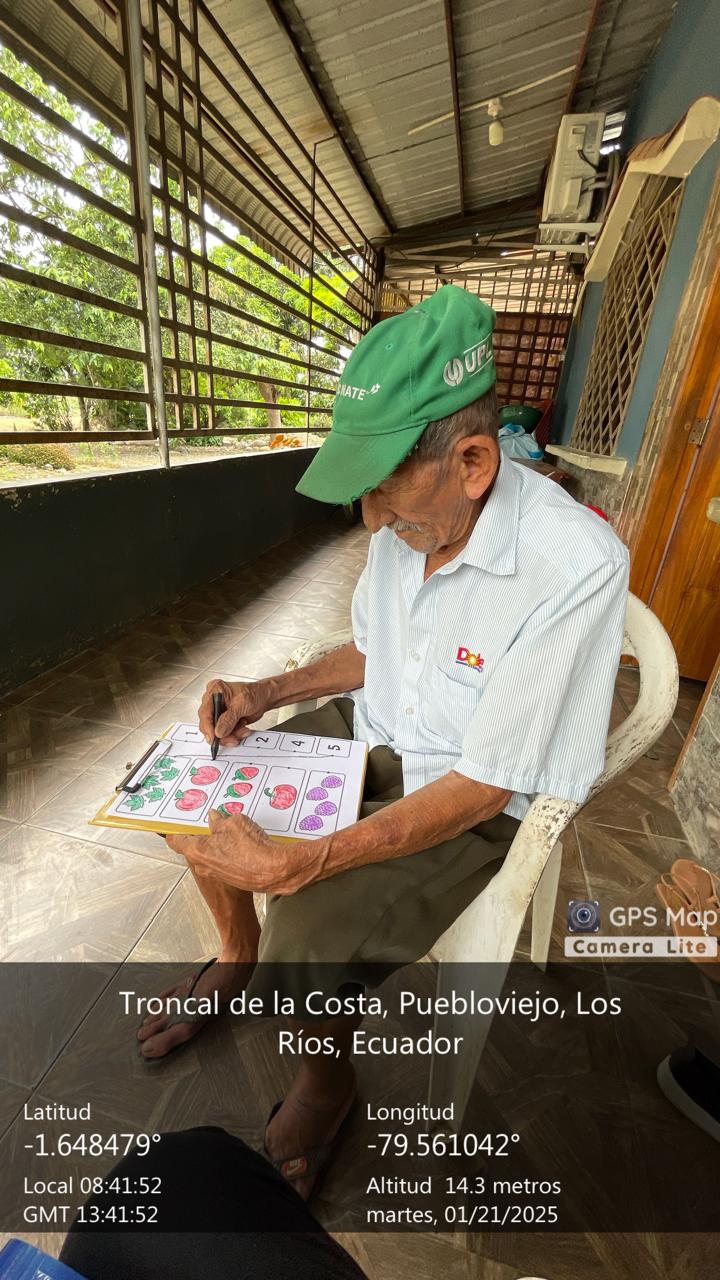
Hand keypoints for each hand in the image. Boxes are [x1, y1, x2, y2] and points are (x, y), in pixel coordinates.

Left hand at [166, 809, 324, 893]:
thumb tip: (214, 818)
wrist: (274, 873)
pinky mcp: (228, 878)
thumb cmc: (252, 848)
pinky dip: (226, 852)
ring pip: (209, 854)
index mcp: (196, 851)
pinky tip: (240, 843)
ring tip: (228, 830)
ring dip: (215, 843)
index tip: (176, 821)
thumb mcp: (235, 824)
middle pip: (193, 846)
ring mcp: (214, 874)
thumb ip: (220, 821)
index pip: (175, 840)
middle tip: (209, 819)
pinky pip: (221, 862)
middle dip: (200, 833)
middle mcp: (201, 865)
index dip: (175, 828)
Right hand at [198, 678, 272, 745]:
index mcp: (214, 690)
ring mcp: (219, 712)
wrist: (265, 698)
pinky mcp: (224, 721)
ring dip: (230, 735)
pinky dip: (234, 735)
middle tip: (233, 738)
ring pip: (216, 731)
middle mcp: (213, 701)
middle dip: (221, 734)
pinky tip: (243, 728)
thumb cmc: (255, 693)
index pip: (204, 712)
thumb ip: (229, 718)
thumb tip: (218, 731)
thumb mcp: (242, 703)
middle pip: (208, 724)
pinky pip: (224, 733)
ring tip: (243, 730)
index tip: (214, 737)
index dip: (208, 727)